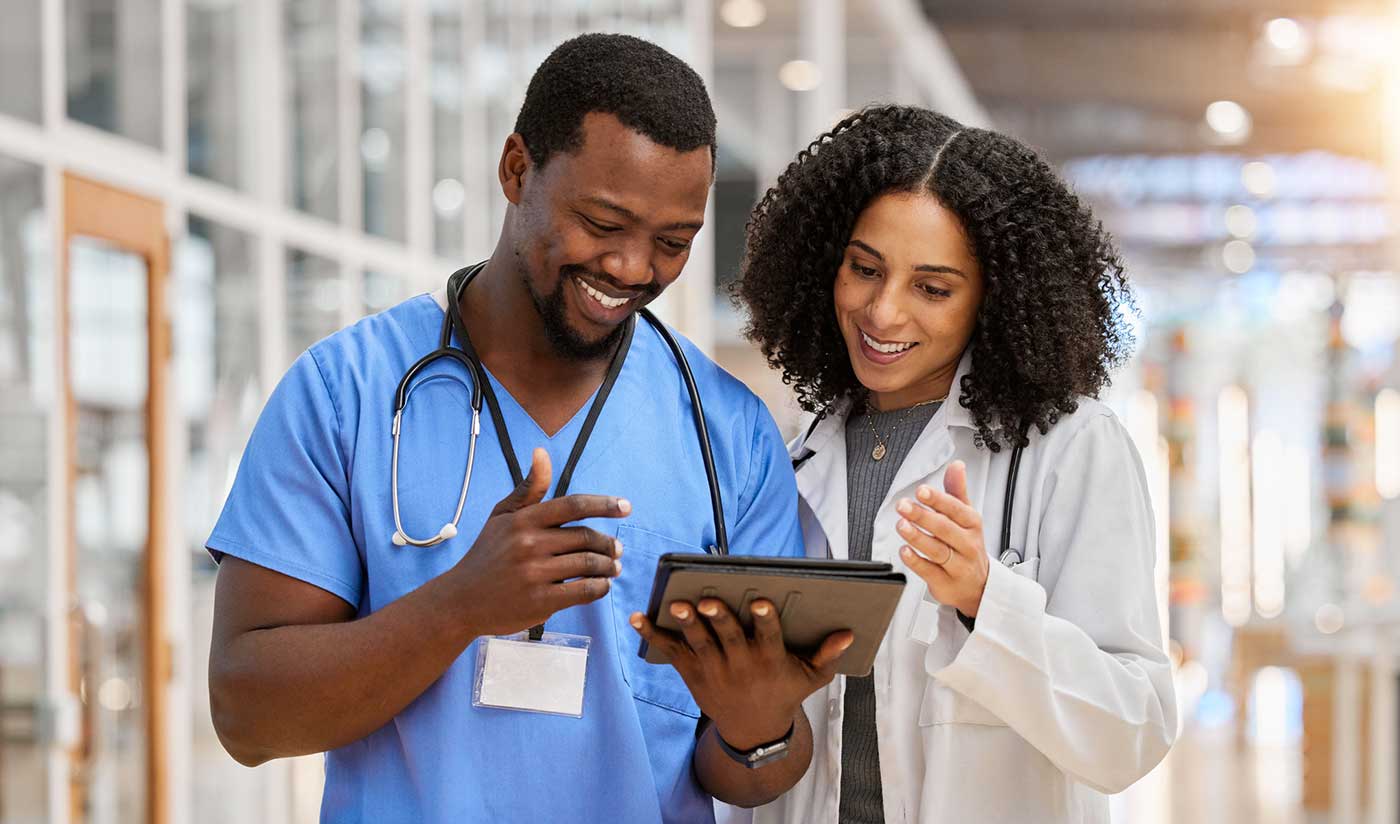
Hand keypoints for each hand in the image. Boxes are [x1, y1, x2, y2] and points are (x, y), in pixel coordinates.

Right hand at [448, 448, 627, 636]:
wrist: (461, 600)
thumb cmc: (487, 555)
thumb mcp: (502, 516)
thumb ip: (528, 488)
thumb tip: (542, 452)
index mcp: (524, 520)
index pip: (573, 505)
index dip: (604, 504)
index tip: (626, 506)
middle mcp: (529, 544)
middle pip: (586, 538)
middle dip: (608, 544)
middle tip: (617, 549)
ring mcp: (535, 574)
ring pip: (589, 565)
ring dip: (608, 567)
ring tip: (612, 568)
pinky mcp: (540, 601)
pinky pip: (583, 591)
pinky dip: (599, 588)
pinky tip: (601, 586)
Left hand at [630, 597, 852, 749]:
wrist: (752, 731)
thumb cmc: (784, 694)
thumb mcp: (811, 679)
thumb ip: (827, 655)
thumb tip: (848, 633)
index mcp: (770, 661)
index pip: (769, 637)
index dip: (764, 620)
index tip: (760, 603)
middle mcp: (741, 665)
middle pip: (728, 638)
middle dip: (719, 619)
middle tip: (709, 601)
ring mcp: (713, 670)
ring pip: (699, 643)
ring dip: (687, 624)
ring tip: (676, 604)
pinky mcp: (692, 673)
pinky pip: (671, 652)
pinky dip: (653, 635)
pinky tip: (638, 617)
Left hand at [895, 460, 990, 617]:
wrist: (979, 586)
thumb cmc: (967, 546)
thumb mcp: (966, 517)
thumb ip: (957, 491)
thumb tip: (956, 465)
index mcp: (972, 525)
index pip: (956, 509)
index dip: (938, 500)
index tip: (921, 491)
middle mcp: (967, 545)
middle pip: (945, 529)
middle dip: (922, 516)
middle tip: (903, 506)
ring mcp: (958, 565)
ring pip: (937, 550)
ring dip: (917, 537)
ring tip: (901, 525)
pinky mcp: (946, 583)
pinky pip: (930, 572)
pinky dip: (916, 561)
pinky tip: (904, 551)